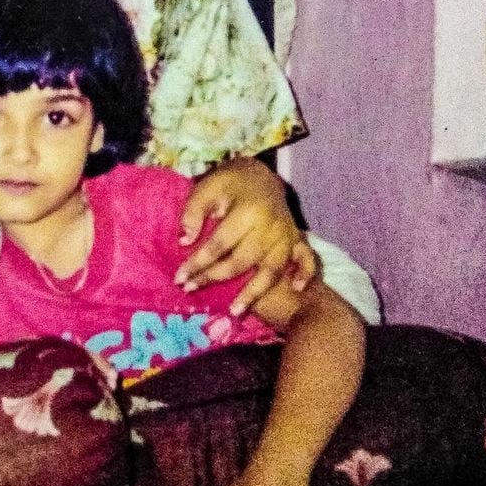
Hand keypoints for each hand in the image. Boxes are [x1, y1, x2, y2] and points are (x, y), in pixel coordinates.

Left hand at [176, 157, 317, 313]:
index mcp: (248, 211)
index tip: (179, 278)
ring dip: (253, 293)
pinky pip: (306, 259)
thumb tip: (184, 241)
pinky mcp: (297, 239)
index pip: (219, 244)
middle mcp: (271, 226)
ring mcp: (287, 235)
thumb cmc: (230, 182)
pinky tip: (296, 289)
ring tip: (234, 311)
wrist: (262, 174)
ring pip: (271, 270)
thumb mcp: (207, 188)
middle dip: (214, 278)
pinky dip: (304, 274)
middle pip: (241, 261)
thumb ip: (193, 212)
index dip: (198, 262)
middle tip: (190, 290)